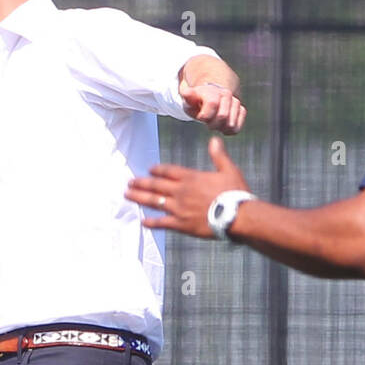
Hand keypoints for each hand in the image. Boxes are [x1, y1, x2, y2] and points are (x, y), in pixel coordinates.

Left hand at [126, 137, 251, 235]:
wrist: (236, 216)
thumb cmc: (235, 193)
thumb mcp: (229, 170)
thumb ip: (218, 155)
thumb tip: (214, 139)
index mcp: (191, 177)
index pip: (169, 171)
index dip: (158, 170)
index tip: (150, 169)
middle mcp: (181, 191)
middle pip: (156, 185)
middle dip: (141, 183)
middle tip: (129, 182)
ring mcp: (179, 208)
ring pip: (154, 202)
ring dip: (140, 198)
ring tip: (128, 195)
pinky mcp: (181, 224)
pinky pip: (162, 223)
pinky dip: (152, 222)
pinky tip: (143, 221)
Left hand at [179, 81, 246, 134]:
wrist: (211, 97)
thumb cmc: (197, 102)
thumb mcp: (189, 100)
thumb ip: (188, 97)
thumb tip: (186, 93)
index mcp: (213, 91)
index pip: (213, 104)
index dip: (205, 116)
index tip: (201, 117)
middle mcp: (226, 94)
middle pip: (222, 116)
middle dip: (212, 124)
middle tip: (207, 122)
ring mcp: (235, 102)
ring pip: (230, 124)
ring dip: (220, 128)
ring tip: (214, 122)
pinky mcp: (242, 110)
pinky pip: (236, 128)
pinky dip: (227, 131)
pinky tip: (221, 126)